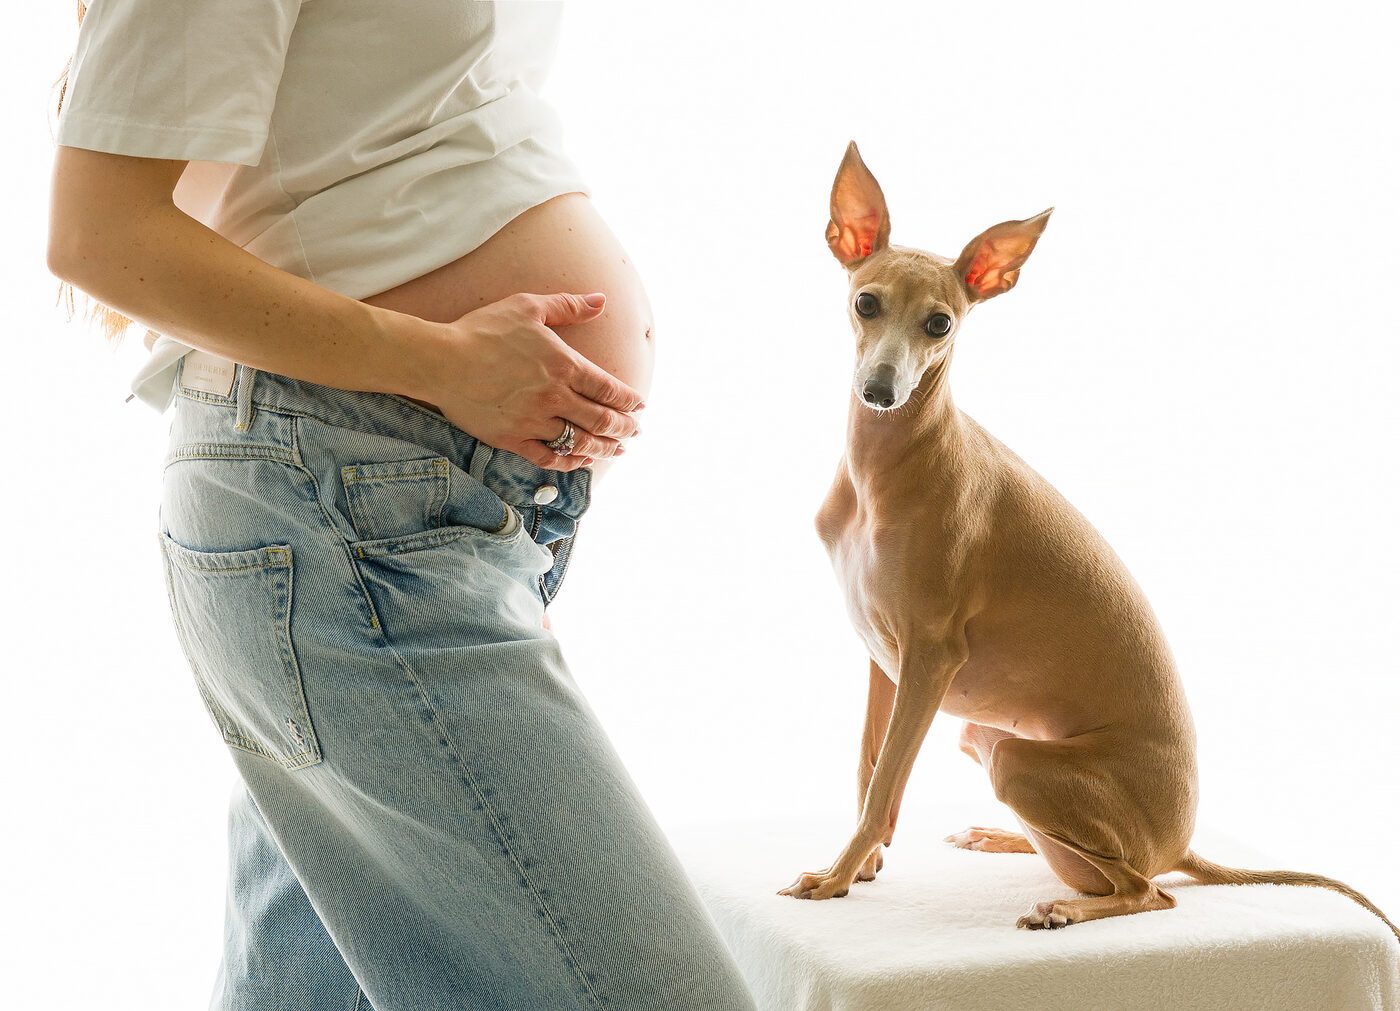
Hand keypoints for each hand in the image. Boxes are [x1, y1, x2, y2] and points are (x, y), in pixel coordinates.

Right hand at [418, 292, 643, 470]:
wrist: (440, 360)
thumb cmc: (483, 330)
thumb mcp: (528, 307)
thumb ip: (568, 305)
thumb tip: (601, 300)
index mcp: (563, 365)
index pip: (609, 389)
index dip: (629, 401)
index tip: (639, 406)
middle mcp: (554, 397)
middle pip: (602, 419)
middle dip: (624, 427)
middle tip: (634, 431)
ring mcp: (534, 422)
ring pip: (580, 442)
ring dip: (604, 447)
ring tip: (617, 449)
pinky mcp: (512, 439)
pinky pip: (549, 458)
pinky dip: (570, 461)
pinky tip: (581, 460)